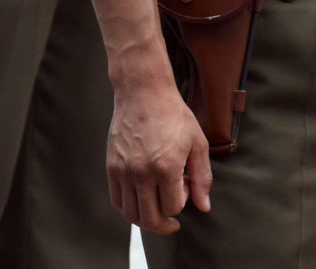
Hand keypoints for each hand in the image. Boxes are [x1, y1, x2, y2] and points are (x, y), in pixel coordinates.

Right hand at [106, 77, 212, 234]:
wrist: (143, 91)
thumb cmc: (173, 114)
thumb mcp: (197, 143)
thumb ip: (202, 178)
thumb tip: (204, 207)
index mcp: (166, 167)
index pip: (173, 207)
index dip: (182, 202)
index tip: (185, 185)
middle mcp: (141, 172)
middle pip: (150, 218)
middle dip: (165, 223)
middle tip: (172, 219)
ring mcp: (123, 170)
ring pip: (131, 214)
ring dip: (146, 219)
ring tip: (156, 211)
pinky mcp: (112, 166)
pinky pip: (117, 200)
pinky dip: (129, 208)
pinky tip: (140, 200)